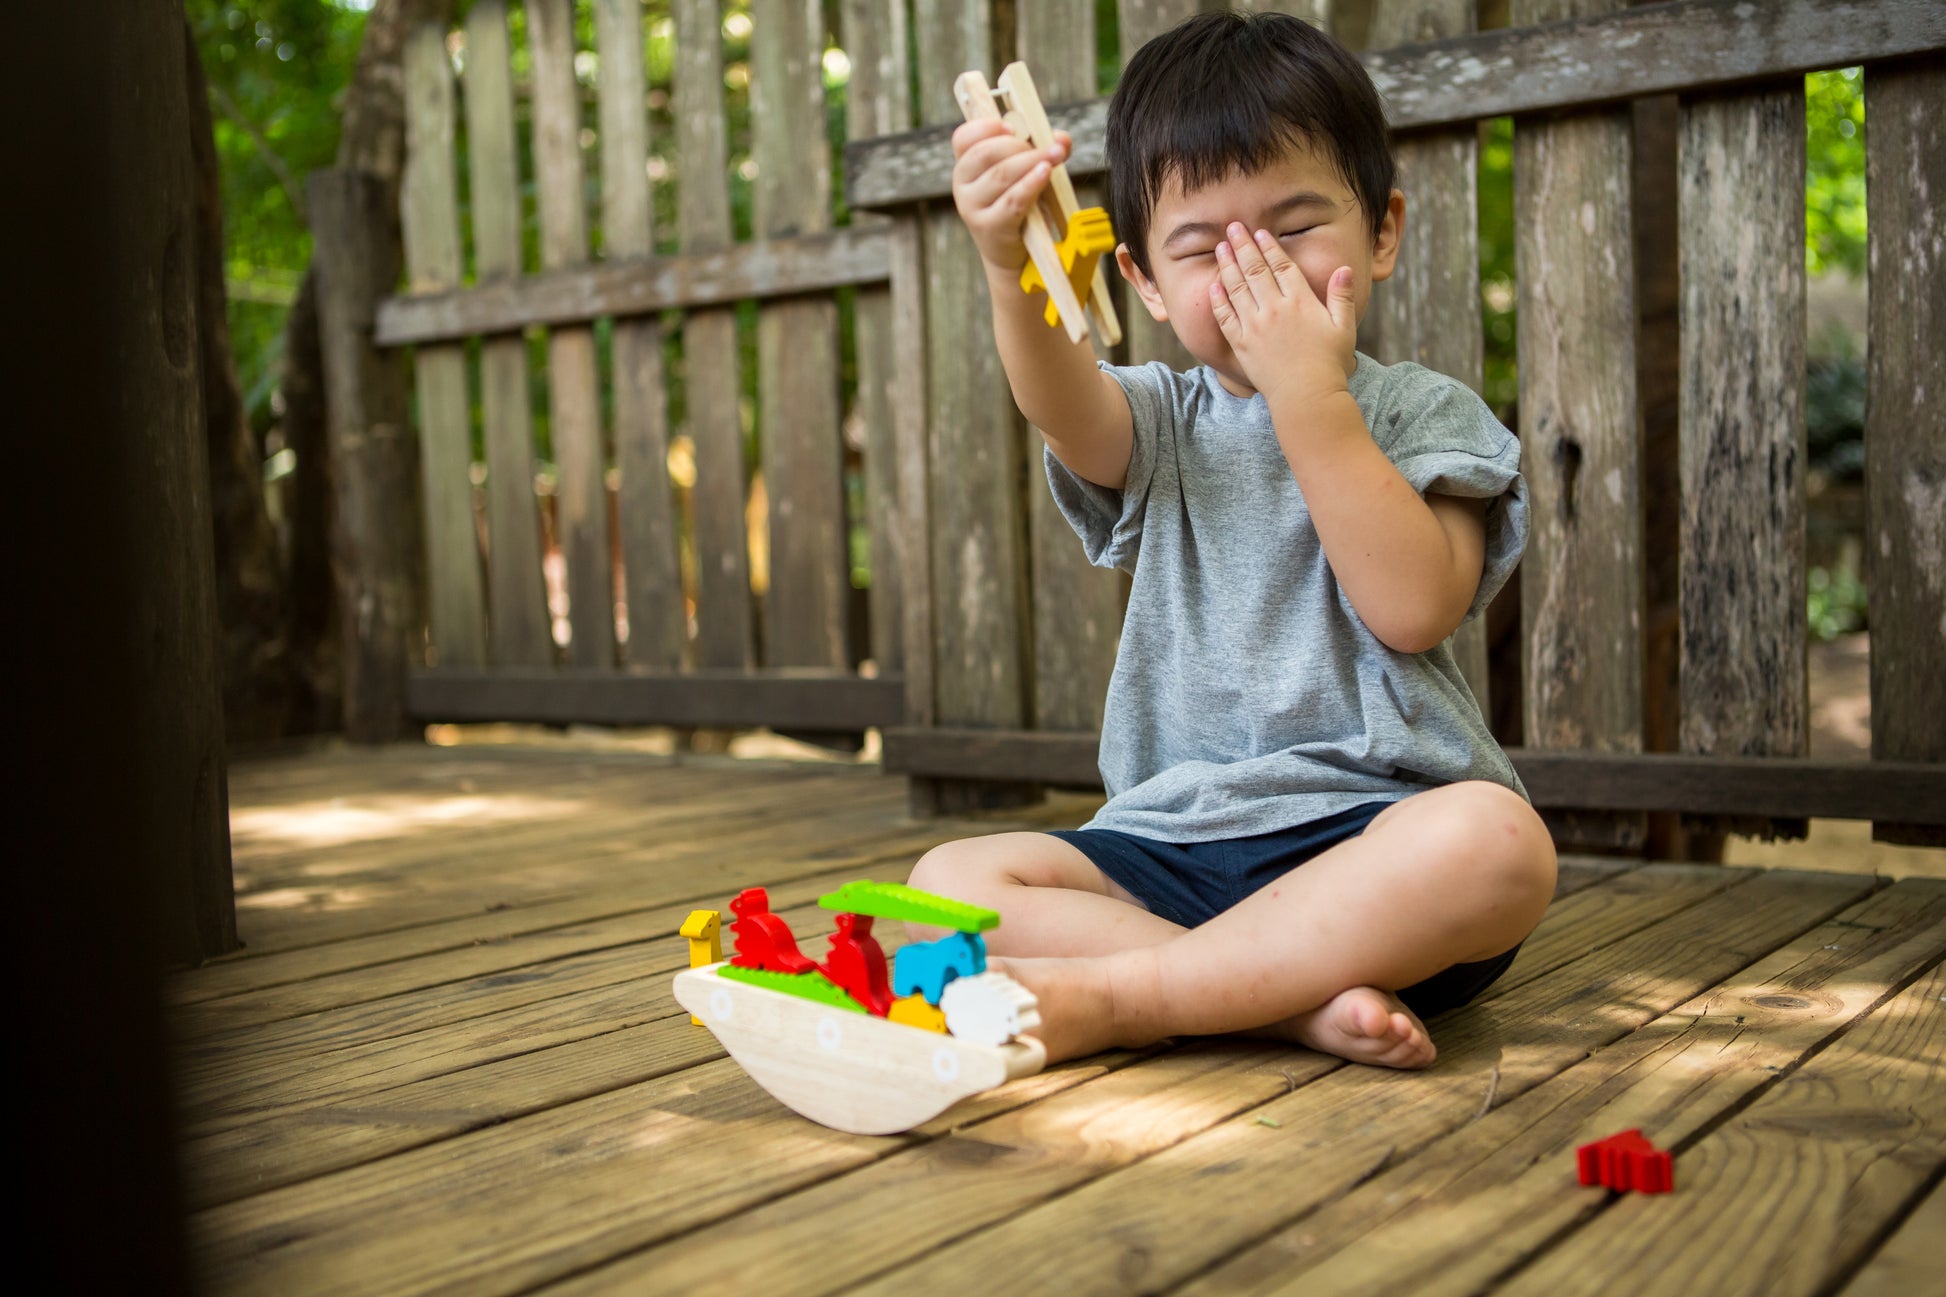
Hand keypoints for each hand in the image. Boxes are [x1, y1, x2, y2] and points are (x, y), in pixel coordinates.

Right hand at [950, 118, 1069, 274]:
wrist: (1015, 253)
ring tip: (1055, 156)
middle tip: (1048, 147)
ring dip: (1031, 161)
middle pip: (985, 153)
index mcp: (966, 165)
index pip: (963, 138)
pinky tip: (1046, 173)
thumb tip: (1062, 139)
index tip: (1011, 126)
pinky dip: (1031, 183)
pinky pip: (1012, 200)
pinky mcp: (988, 227)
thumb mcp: (1028, 174)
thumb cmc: (1021, 206)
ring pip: (1001, 174)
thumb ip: (1043, 150)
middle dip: (1020, 145)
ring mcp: (972, 207)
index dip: (984, 127)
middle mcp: (962, 185)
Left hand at [1208, 222, 1356, 405]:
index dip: (1269, 247)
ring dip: (1228, 265)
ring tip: (1221, 248)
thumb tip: (1345, 268)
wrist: (1306, 398)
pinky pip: (1225, 317)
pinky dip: (1218, 299)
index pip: (1281, 266)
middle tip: (1233, 228)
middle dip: (1243, 246)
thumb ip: (1342, 296)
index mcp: (1300, 302)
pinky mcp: (1241, 344)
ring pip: (1237, 288)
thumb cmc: (1329, 364)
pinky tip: (1213, 284)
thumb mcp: (1344, 327)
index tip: (1260, 232)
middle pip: (1255, 270)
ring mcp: (1254, 327)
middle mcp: (1274, 310)